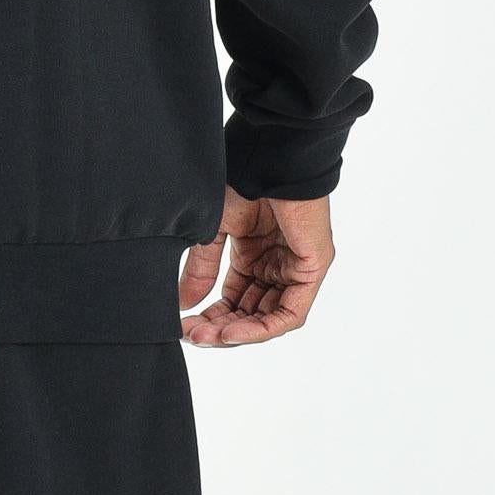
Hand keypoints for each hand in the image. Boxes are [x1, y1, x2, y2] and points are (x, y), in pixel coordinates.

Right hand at [179, 186, 333, 346]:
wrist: (271, 157)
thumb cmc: (244, 179)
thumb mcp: (215, 228)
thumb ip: (203, 267)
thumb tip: (183, 303)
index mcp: (255, 253)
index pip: (234, 297)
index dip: (211, 316)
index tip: (185, 327)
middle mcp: (277, 265)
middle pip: (250, 311)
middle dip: (221, 328)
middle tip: (192, 337)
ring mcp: (296, 269)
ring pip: (268, 317)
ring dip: (238, 332)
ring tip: (209, 337)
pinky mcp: (312, 269)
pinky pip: (290, 312)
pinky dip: (262, 327)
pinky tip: (234, 331)